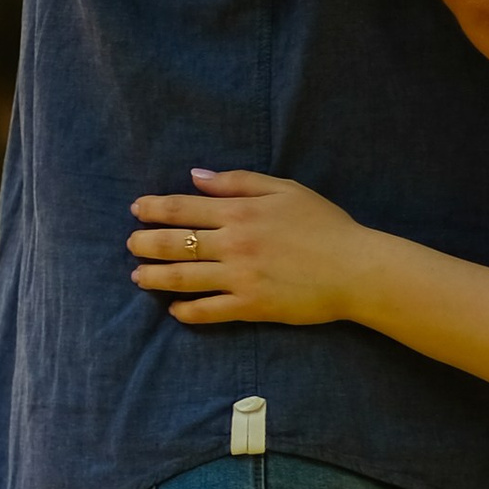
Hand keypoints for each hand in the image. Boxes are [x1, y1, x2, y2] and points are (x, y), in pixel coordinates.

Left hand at [128, 169, 370, 325]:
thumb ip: (238, 182)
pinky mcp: (252, 307)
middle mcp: (234, 244)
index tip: (137, 210)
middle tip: (132, 244)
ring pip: (184, 278)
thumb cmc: (325, 225)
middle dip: (146, 243)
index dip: (154, 208)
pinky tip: (175, 310)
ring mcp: (240, 277)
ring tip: (139, 277)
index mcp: (240, 211)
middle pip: (175, 243)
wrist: (356, 268)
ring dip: (155, 277)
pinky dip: (187, 311)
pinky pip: (209, 311)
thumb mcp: (285, 189)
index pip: (183, 208)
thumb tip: (197, 176)